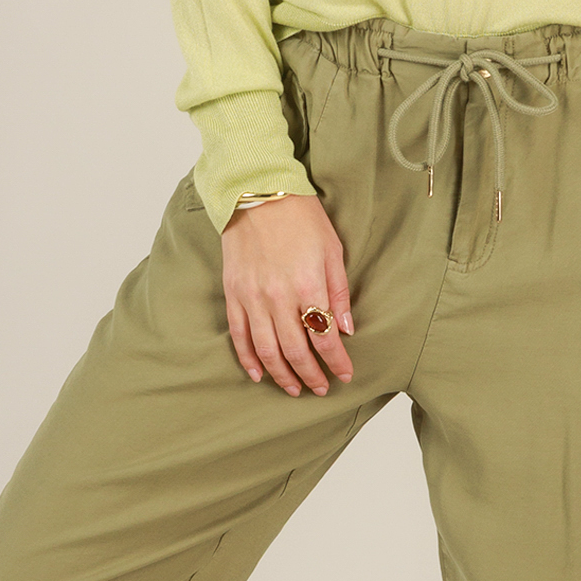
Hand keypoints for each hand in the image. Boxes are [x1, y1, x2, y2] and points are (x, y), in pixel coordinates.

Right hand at [220, 195, 354, 396]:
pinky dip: (248, 359)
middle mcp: (278, 297)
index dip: (337, 362)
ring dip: (282, 375)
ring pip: (267, 350)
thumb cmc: (301, 217)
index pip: (325, 337)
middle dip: (311, 375)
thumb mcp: (332, 250)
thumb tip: (346, 329)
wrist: (258, 191)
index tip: (345, 375)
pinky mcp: (233, 293)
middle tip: (321, 388)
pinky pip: (239, 335)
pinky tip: (259, 374)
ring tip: (294, 388)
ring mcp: (252, 297)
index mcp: (308, 285)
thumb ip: (339, 292)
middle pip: (296, 350)